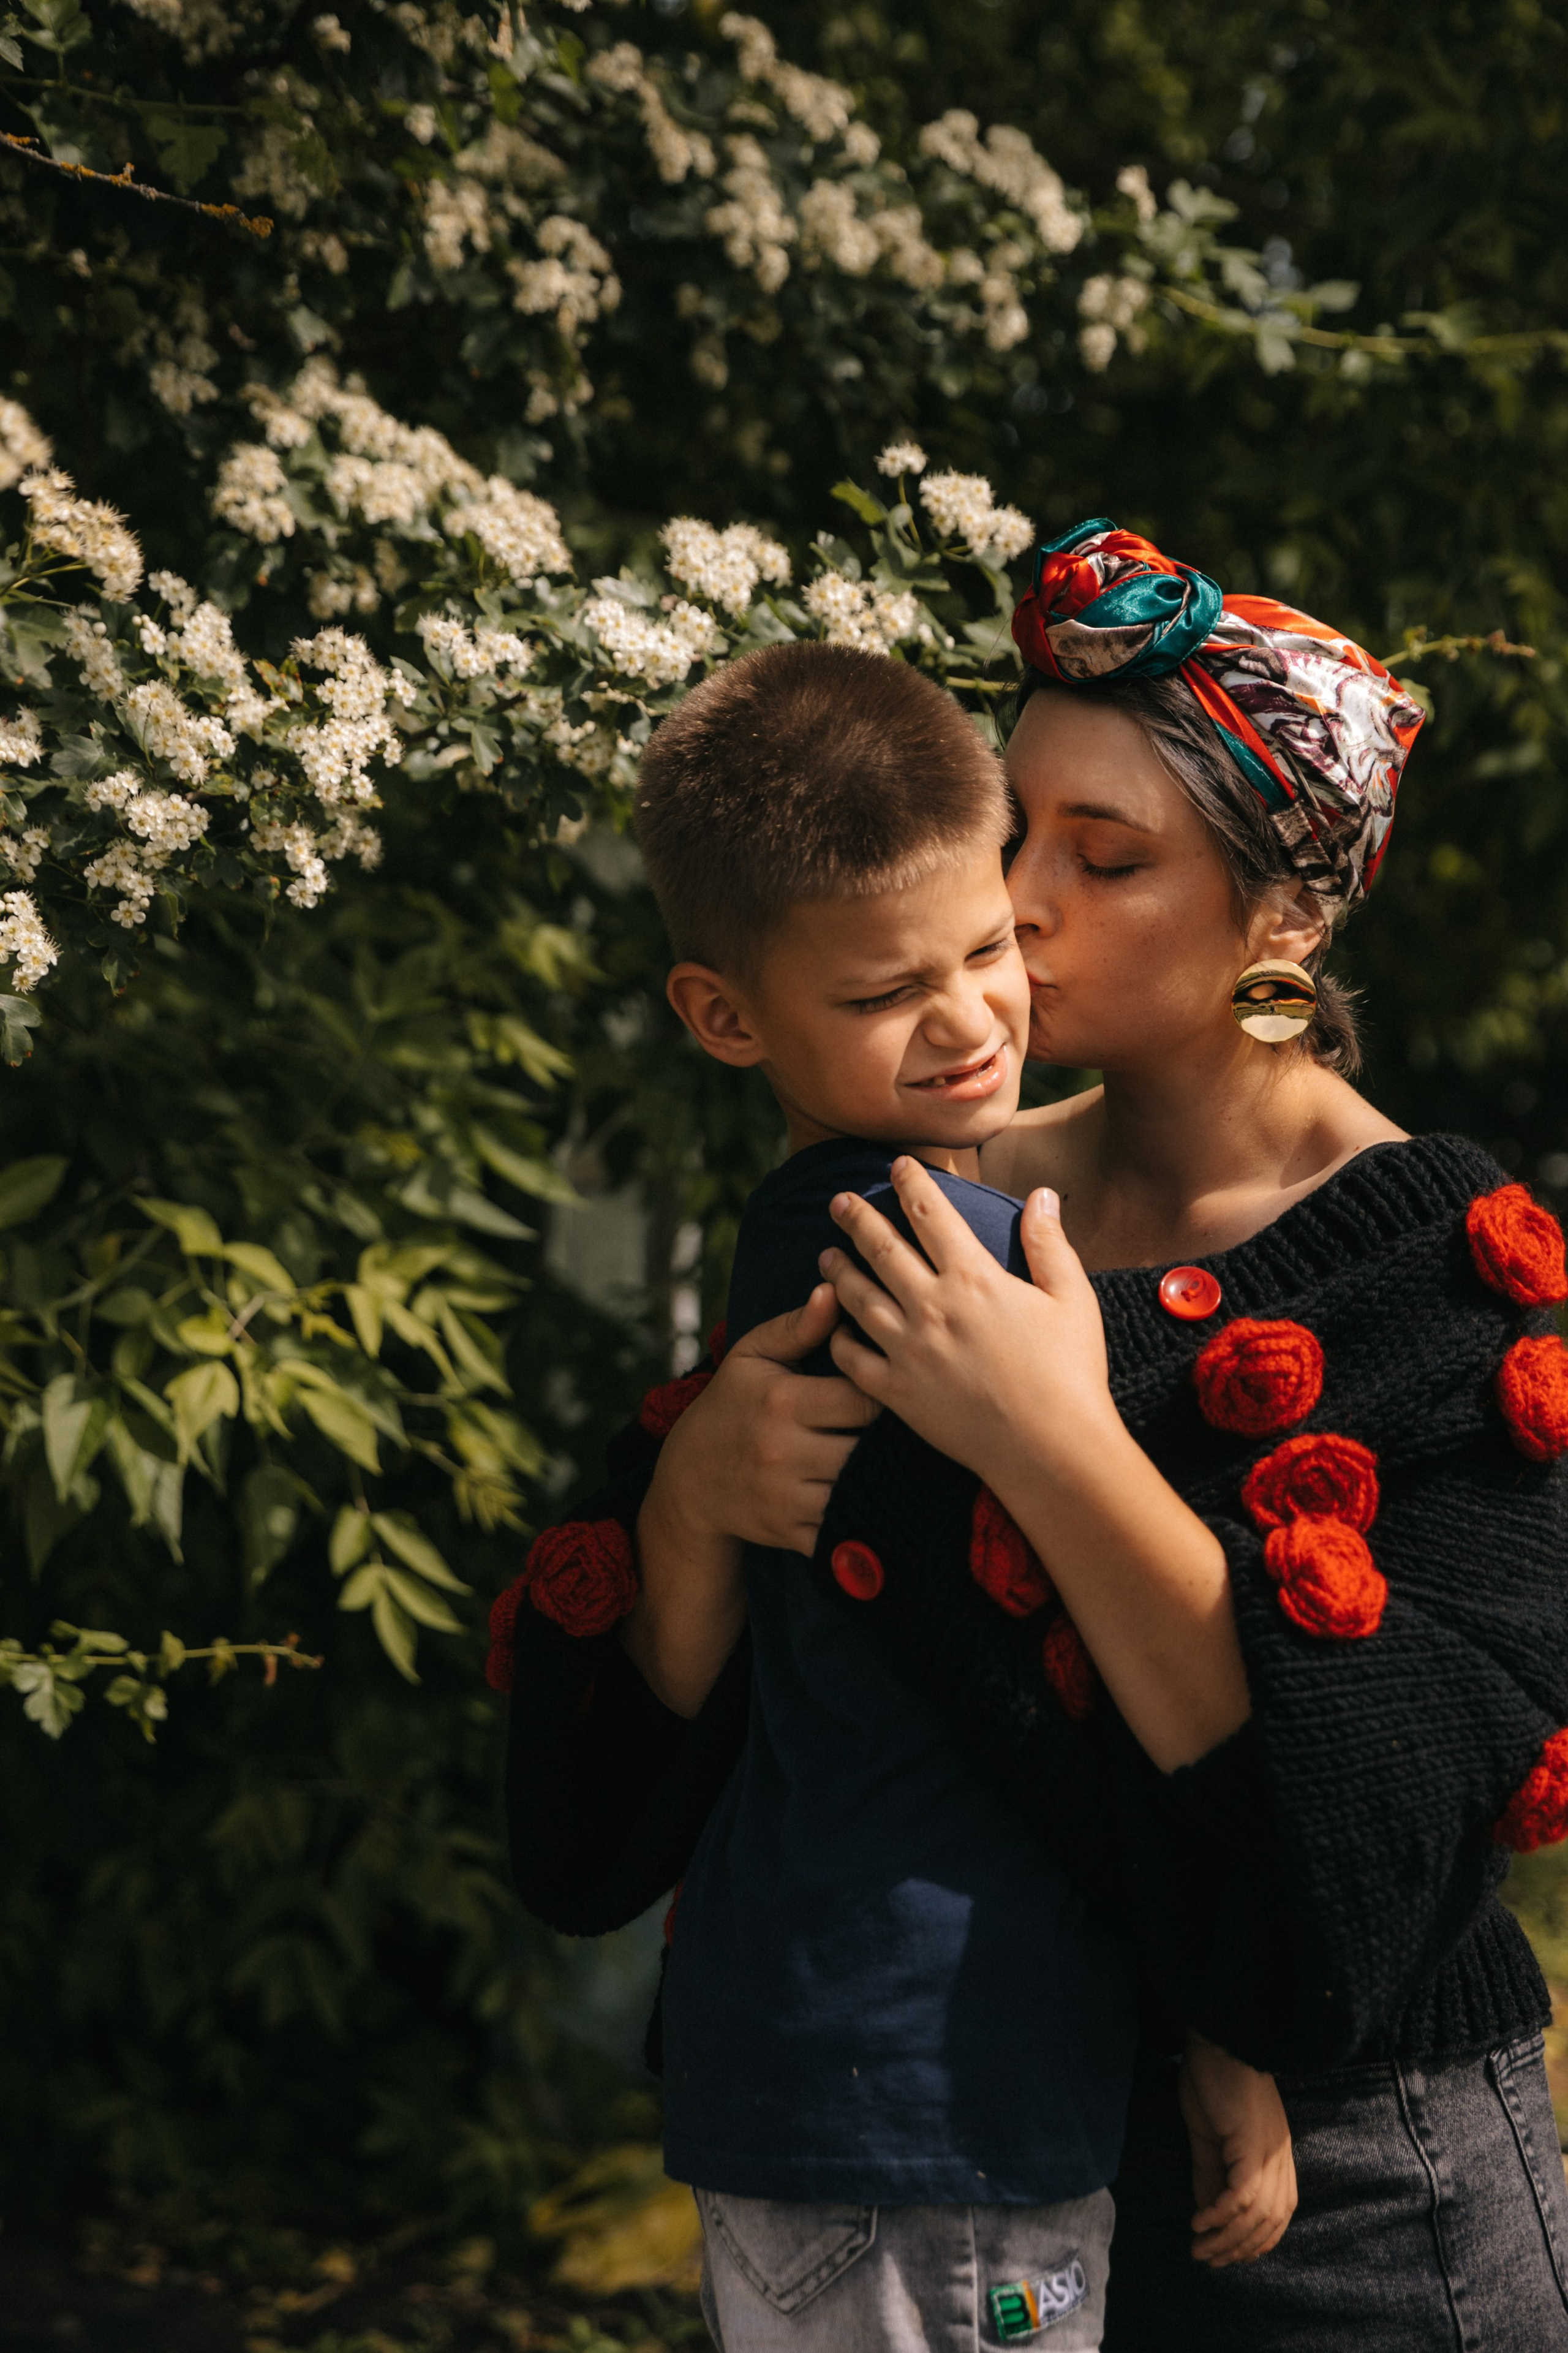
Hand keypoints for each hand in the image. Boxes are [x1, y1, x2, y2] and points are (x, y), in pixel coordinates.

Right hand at [660, 1281, 882, 1555]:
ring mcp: (787, 1498)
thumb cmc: (732, 1404)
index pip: (862, 1398)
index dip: (887, 1393)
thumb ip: (797, 1326)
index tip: (897, 1389)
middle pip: (868, 1448)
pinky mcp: (790, 1533)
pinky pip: (845, 1534)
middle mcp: (784, 1452)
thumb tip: (833, 1291)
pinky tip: (880, 1501)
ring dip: (885, 1480)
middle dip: (893, 1441)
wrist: (690, 1479)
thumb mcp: (752, 1355)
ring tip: (905, 1464)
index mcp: (783, 1403)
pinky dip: (866, 1520)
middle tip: (914, 1430)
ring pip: (861, 1491)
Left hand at [819, 1158, 1113, 1495]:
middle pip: (881, 1249)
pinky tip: (833, 1328)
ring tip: (826, 1255)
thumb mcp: (1071, 1299)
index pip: (930, 1214)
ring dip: (838, 1272)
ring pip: (857, 1299)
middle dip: (856, 1218)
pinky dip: (838, 1339)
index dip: (911, 1184)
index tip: (897, 1165)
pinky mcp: (898, 1394)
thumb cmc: (1071, 1374)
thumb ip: (1049, 1244)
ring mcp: (909, 1351)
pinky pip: (853, 1360)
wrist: (1052, 1451)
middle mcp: (931, 1307)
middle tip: (838, 1201)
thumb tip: (1042, 1195)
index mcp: (973, 1278)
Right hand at [1179, 2035, 1297, 2267]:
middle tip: (1207, 2260)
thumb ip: (1212, 2176)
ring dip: (1227, 2238)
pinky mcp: (1252, 2144)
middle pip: (1270, 2222)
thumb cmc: (1213, 2082)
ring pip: (1258, 2214)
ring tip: (1200, 2247)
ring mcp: (1270, 2151)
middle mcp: (1280, 2158)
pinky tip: (1199, 2220)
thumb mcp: (1211, 2137)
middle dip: (1238, 2249)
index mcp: (1276, 2157)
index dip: (1255, 2242)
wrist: (1217, 2040)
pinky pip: (1243, 2193)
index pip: (1279, 2215)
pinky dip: (1222, 2213)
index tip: (1226, 2257)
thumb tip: (1210, 2215)